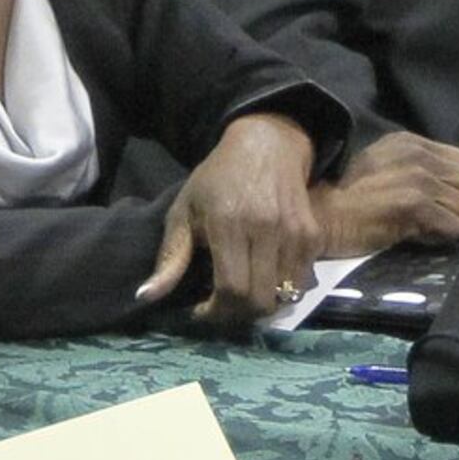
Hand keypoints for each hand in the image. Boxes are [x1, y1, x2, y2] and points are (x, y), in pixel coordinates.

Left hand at [140, 114, 320, 325]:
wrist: (267, 144)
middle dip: (238, 314)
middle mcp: (266, 229)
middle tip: (222, 305)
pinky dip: (282, 288)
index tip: (202, 310)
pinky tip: (264, 274)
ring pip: (283, 296)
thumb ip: (170, 258)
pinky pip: (301, 282)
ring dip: (261, 303)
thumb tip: (145, 296)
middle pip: (259, 300)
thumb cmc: (218, 178)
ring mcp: (294, 233)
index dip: (217, 311)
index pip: (231, 289)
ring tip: (243, 291)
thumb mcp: (184, 210)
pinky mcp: (313, 235)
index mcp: (229, 223)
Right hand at [311, 132, 458, 256]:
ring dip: (450, 223)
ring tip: (422, 226)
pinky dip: (440, 238)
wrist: (322, 216)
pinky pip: (455, 228)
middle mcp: (420, 155)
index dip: (455, 186)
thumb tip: (456, 188)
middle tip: (433, 216)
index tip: (434, 200)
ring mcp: (419, 179)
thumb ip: (419, 168)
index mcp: (412, 142)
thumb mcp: (385, 166)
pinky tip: (415, 235)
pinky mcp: (416, 205)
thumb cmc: (350, 197)